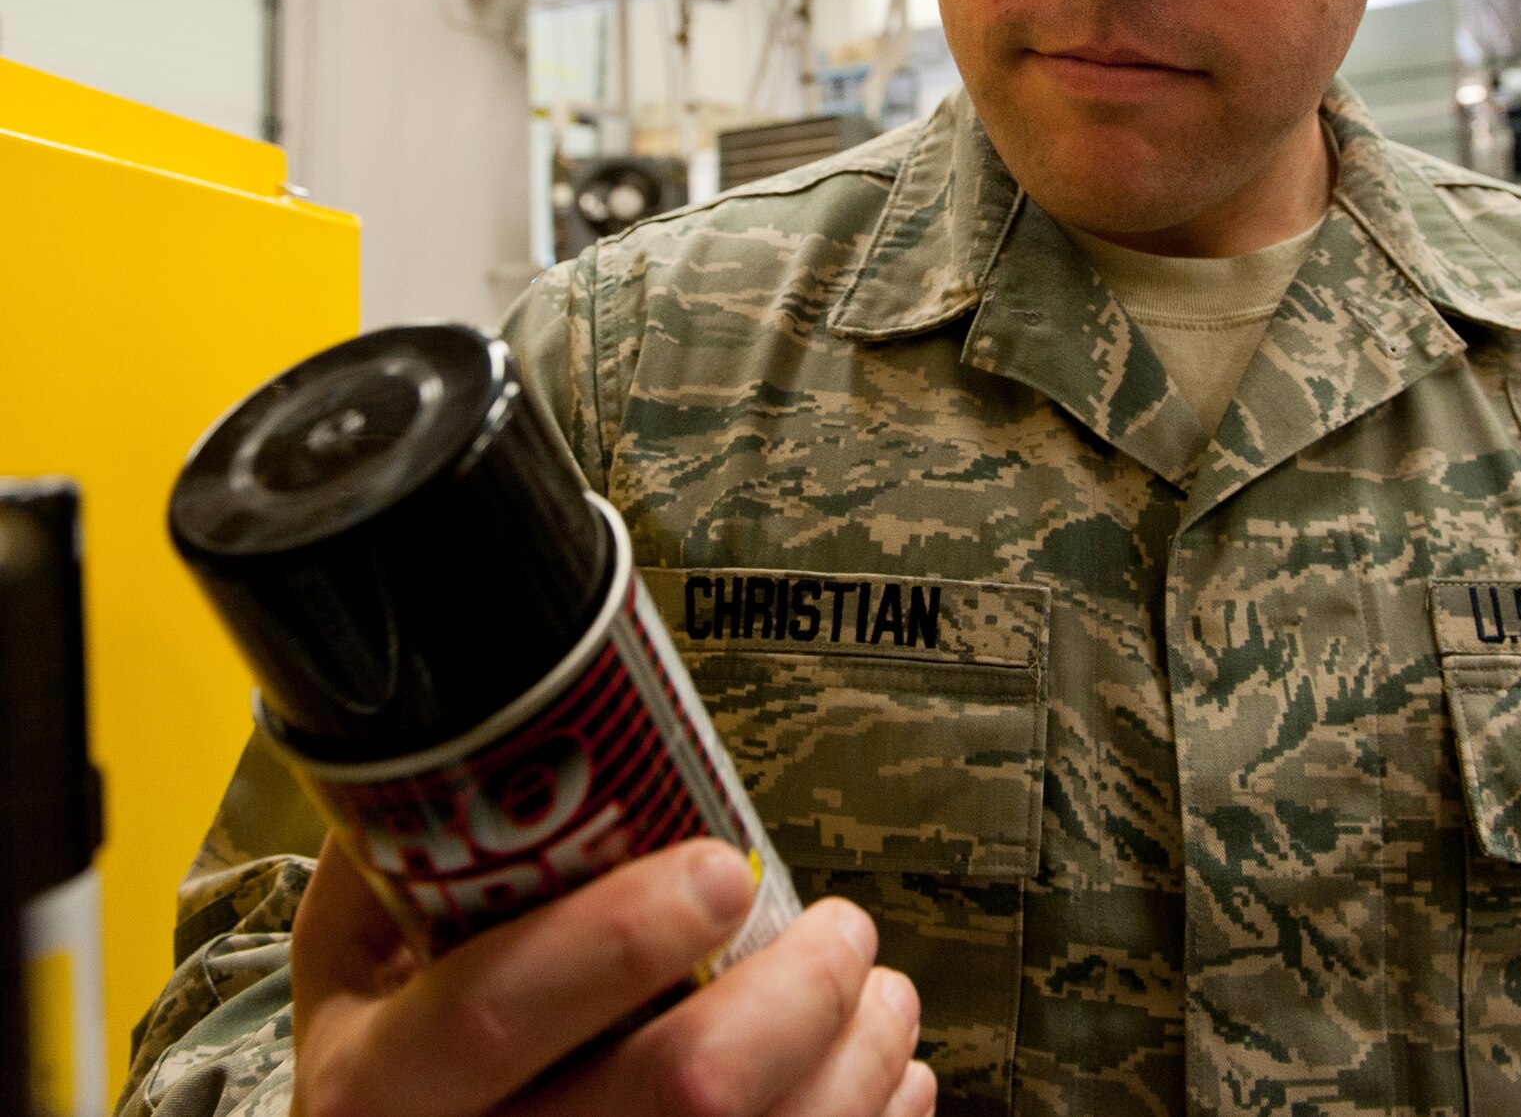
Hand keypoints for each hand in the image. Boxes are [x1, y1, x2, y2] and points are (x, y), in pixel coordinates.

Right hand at [290, 834, 934, 1116]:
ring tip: (881, 995)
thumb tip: (507, 726)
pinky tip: (882, 1077)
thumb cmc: (391, 1048)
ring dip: (858, 1059)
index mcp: (375, 1084)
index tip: (725, 868)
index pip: (492, 1011)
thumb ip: (413, 852)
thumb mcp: (353, 952)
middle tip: (843, 931)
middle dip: (799, 993)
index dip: (620, 935)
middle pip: (681, 1094)